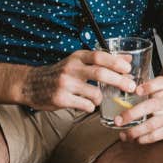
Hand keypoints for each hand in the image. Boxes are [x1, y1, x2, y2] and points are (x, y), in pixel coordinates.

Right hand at [19, 50, 134, 111]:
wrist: (31, 84)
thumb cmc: (61, 73)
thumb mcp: (79, 61)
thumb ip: (103, 60)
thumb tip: (128, 59)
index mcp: (77, 57)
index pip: (99, 56)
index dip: (116, 62)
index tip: (128, 69)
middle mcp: (71, 69)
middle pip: (100, 74)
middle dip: (119, 81)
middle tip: (131, 87)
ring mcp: (65, 84)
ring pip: (94, 93)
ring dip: (102, 98)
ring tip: (99, 99)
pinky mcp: (60, 99)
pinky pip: (85, 105)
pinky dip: (91, 107)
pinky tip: (87, 105)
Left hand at [115, 76, 162, 143]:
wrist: (160, 122)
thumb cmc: (144, 106)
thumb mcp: (140, 97)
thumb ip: (129, 91)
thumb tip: (113, 85)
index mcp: (159, 91)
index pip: (162, 82)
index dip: (151, 85)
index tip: (137, 90)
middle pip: (153, 105)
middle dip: (133, 113)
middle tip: (118, 120)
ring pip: (153, 123)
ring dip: (135, 131)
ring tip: (122, 135)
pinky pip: (155, 135)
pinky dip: (142, 139)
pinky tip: (134, 139)